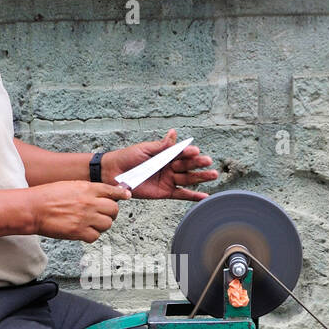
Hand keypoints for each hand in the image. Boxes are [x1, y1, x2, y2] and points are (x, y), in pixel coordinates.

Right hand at [30, 179, 131, 242]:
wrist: (33, 208)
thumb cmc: (46, 196)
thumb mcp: (69, 186)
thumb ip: (86, 190)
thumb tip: (98, 194)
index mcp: (87, 188)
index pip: (111, 190)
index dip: (120, 194)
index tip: (126, 195)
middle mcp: (89, 202)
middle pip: (114, 209)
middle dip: (111, 212)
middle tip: (103, 214)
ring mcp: (85, 217)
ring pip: (107, 224)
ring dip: (101, 225)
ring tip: (91, 223)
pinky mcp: (79, 231)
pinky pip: (95, 236)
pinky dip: (91, 235)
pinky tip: (84, 231)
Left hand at [104, 129, 218, 199]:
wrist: (115, 173)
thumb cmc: (128, 157)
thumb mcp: (145, 149)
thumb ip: (161, 146)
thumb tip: (173, 133)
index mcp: (166, 154)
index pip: (181, 152)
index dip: (188, 152)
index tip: (195, 151)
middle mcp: (170, 166)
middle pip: (187, 165)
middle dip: (198, 164)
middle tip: (209, 162)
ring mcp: (169, 179)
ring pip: (188, 179)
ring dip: (201, 178)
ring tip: (213, 175)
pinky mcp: (165, 192)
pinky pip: (181, 194)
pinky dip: (193, 196)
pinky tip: (204, 196)